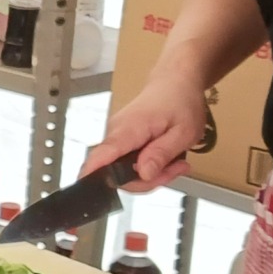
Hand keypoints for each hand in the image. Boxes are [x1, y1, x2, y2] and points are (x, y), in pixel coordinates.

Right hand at [86, 72, 208, 188]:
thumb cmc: (181, 102)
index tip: (89, 191)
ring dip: (152, 174)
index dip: (92, 175)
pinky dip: (148, 166)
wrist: (176, 82)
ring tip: (176, 163)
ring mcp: (117, 137)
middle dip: (147, 180)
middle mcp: (116, 133)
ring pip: (125, 171)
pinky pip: (129, 162)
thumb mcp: (183, 132)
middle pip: (117, 172)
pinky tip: (166, 158)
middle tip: (176, 170)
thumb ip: (161, 154)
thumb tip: (143, 174)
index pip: (102, 155)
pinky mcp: (121, 140)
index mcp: (129, 129)